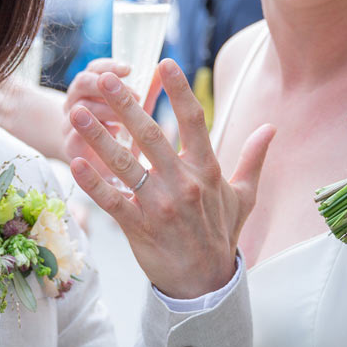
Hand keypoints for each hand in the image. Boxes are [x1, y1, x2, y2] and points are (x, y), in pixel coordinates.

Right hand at [62, 58, 155, 178]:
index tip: (129, 69)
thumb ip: (147, 92)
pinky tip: (114, 135)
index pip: (94, 69)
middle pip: (82, 82)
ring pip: (79, 108)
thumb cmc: (120, 135)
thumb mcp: (136, 113)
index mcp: (90, 90)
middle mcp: (76, 102)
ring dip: (106, 110)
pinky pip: (75, 135)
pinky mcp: (70, 147)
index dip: (109, 66)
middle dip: (107, 85)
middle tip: (134, 95)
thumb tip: (162, 71)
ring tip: (126, 118)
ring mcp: (69, 124)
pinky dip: (94, 134)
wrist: (99, 169)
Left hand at [68, 58, 273, 296]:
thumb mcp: (244, 196)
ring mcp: (161, 207)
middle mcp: (184, 184)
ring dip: (100, 138)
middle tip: (103, 81)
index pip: (193, 121)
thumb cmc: (221, 234)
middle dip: (126, 106)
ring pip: (127, 165)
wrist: (206, 283)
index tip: (164, 63)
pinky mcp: (140, 228)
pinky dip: (93, 182)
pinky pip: (113, 201)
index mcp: (207, 170)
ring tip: (78, 114)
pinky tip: (75, 162)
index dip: (178, 91)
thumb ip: (253, 158)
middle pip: (152, 136)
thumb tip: (270, 128)